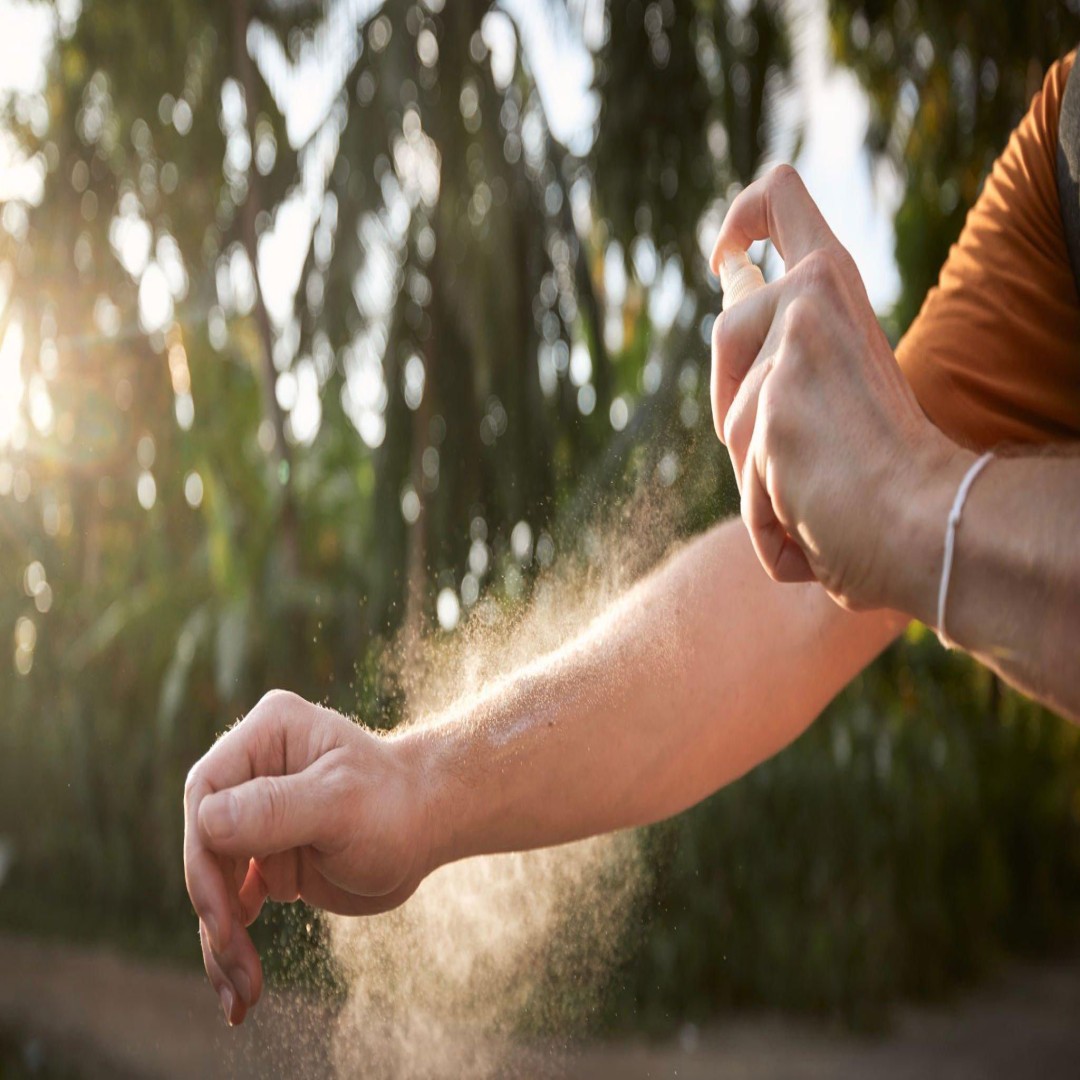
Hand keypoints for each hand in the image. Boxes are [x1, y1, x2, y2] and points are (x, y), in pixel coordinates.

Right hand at [183, 690, 432, 1024]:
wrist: (429, 826)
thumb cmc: (396, 804)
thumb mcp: (342, 803)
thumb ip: (276, 809)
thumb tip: (207, 821)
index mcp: (267, 734)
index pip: (207, 794)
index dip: (205, 858)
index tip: (225, 918)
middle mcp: (253, 770)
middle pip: (204, 845)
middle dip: (215, 912)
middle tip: (238, 967)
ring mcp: (256, 815)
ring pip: (214, 883)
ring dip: (222, 943)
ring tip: (243, 995)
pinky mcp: (265, 855)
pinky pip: (232, 903)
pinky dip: (233, 946)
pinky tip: (242, 990)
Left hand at [709, 164, 964, 611]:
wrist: (933, 522)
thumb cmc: (889, 464)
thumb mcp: (838, 371)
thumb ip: (788, 327)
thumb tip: (733, 274)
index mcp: (836, 282)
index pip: (780, 197)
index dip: (740, 220)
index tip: (727, 256)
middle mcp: (811, 298)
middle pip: (725, 328)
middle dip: (737, 400)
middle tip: (804, 440)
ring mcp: (790, 350)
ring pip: (732, 420)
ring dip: (762, 472)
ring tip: (828, 484)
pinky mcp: (771, 408)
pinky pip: (745, 479)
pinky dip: (771, 519)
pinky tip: (820, 518)